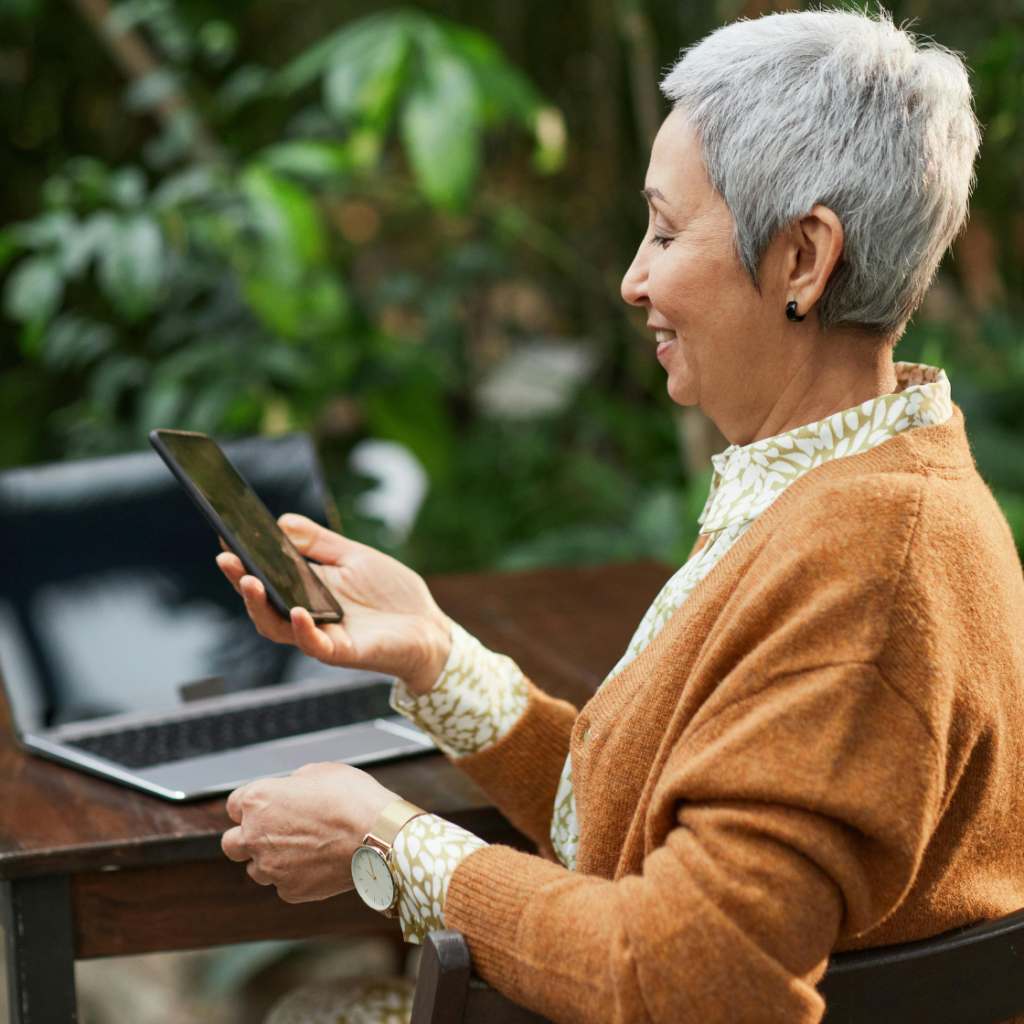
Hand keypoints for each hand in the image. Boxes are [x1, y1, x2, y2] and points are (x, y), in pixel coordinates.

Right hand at [216, 514, 449, 693]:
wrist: (429, 627)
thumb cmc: (393, 593)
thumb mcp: (355, 557)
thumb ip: (320, 543)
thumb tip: (282, 521)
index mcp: (308, 590)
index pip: (267, 576)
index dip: (245, 559)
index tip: (226, 538)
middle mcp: (307, 615)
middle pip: (263, 603)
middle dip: (240, 581)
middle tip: (226, 558)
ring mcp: (323, 635)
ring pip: (277, 627)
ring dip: (260, 606)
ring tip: (249, 582)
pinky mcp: (343, 651)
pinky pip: (314, 645)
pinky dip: (302, 630)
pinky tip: (296, 612)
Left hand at [221, 762, 397, 901]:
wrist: (379, 835)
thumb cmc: (353, 798)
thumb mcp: (320, 772)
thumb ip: (293, 784)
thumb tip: (291, 792)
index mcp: (258, 801)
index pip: (232, 805)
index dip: (250, 804)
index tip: (265, 807)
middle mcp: (256, 836)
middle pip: (230, 843)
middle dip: (246, 837)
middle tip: (272, 832)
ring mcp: (271, 868)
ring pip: (255, 869)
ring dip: (269, 860)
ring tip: (300, 849)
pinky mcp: (290, 891)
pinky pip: (283, 885)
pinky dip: (294, 876)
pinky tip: (317, 863)